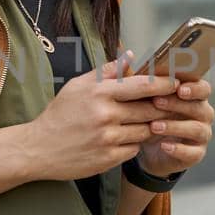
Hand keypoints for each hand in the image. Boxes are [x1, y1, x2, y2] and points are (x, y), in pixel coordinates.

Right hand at [22, 51, 179, 181]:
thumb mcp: (78, 86)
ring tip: (148, 122)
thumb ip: (107, 71)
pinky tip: (127, 138)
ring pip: (145, 130)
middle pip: (150, 109)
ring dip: (150, 126)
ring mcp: (107, 138)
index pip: (143, 85)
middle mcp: (105, 115)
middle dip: (162, 107)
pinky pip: (135, 149)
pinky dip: (135, 143)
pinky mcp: (108, 158)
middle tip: (171, 104)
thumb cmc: (60, 114)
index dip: (164, 84)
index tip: (177, 82)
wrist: (37, 149)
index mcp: (99, 92)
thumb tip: (131, 55)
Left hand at [136, 75, 213, 176]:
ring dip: (175, 126)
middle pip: (200, 106)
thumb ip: (137, 78)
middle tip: (157, 102)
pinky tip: (164, 146)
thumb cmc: (148, 116)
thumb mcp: (142, 98)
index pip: (202, 87)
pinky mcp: (196, 154)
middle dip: (178, 104)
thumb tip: (126, 55)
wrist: (148, 149)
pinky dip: (179, 149)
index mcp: (193, 96)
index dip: (193, 87)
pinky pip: (193, 152)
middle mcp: (202, 113)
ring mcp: (201, 134)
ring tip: (154, 126)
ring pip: (197, 129)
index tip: (177, 86)